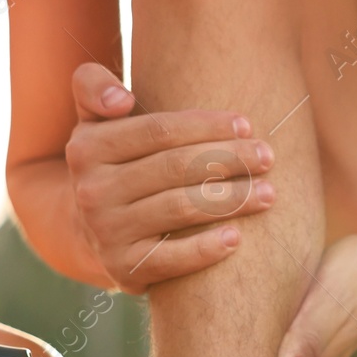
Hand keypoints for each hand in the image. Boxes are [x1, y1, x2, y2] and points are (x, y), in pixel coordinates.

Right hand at [66, 63, 276, 293]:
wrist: (91, 230)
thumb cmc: (114, 165)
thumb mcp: (93, 123)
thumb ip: (93, 87)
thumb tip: (121, 100)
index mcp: (88, 147)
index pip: (158, 131)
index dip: (206, 126)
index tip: (246, 125)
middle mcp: (92, 191)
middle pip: (174, 168)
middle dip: (228, 160)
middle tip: (266, 158)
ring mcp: (106, 232)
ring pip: (179, 209)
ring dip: (231, 200)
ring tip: (268, 194)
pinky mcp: (124, 268)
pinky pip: (170, 259)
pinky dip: (205, 250)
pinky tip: (237, 238)